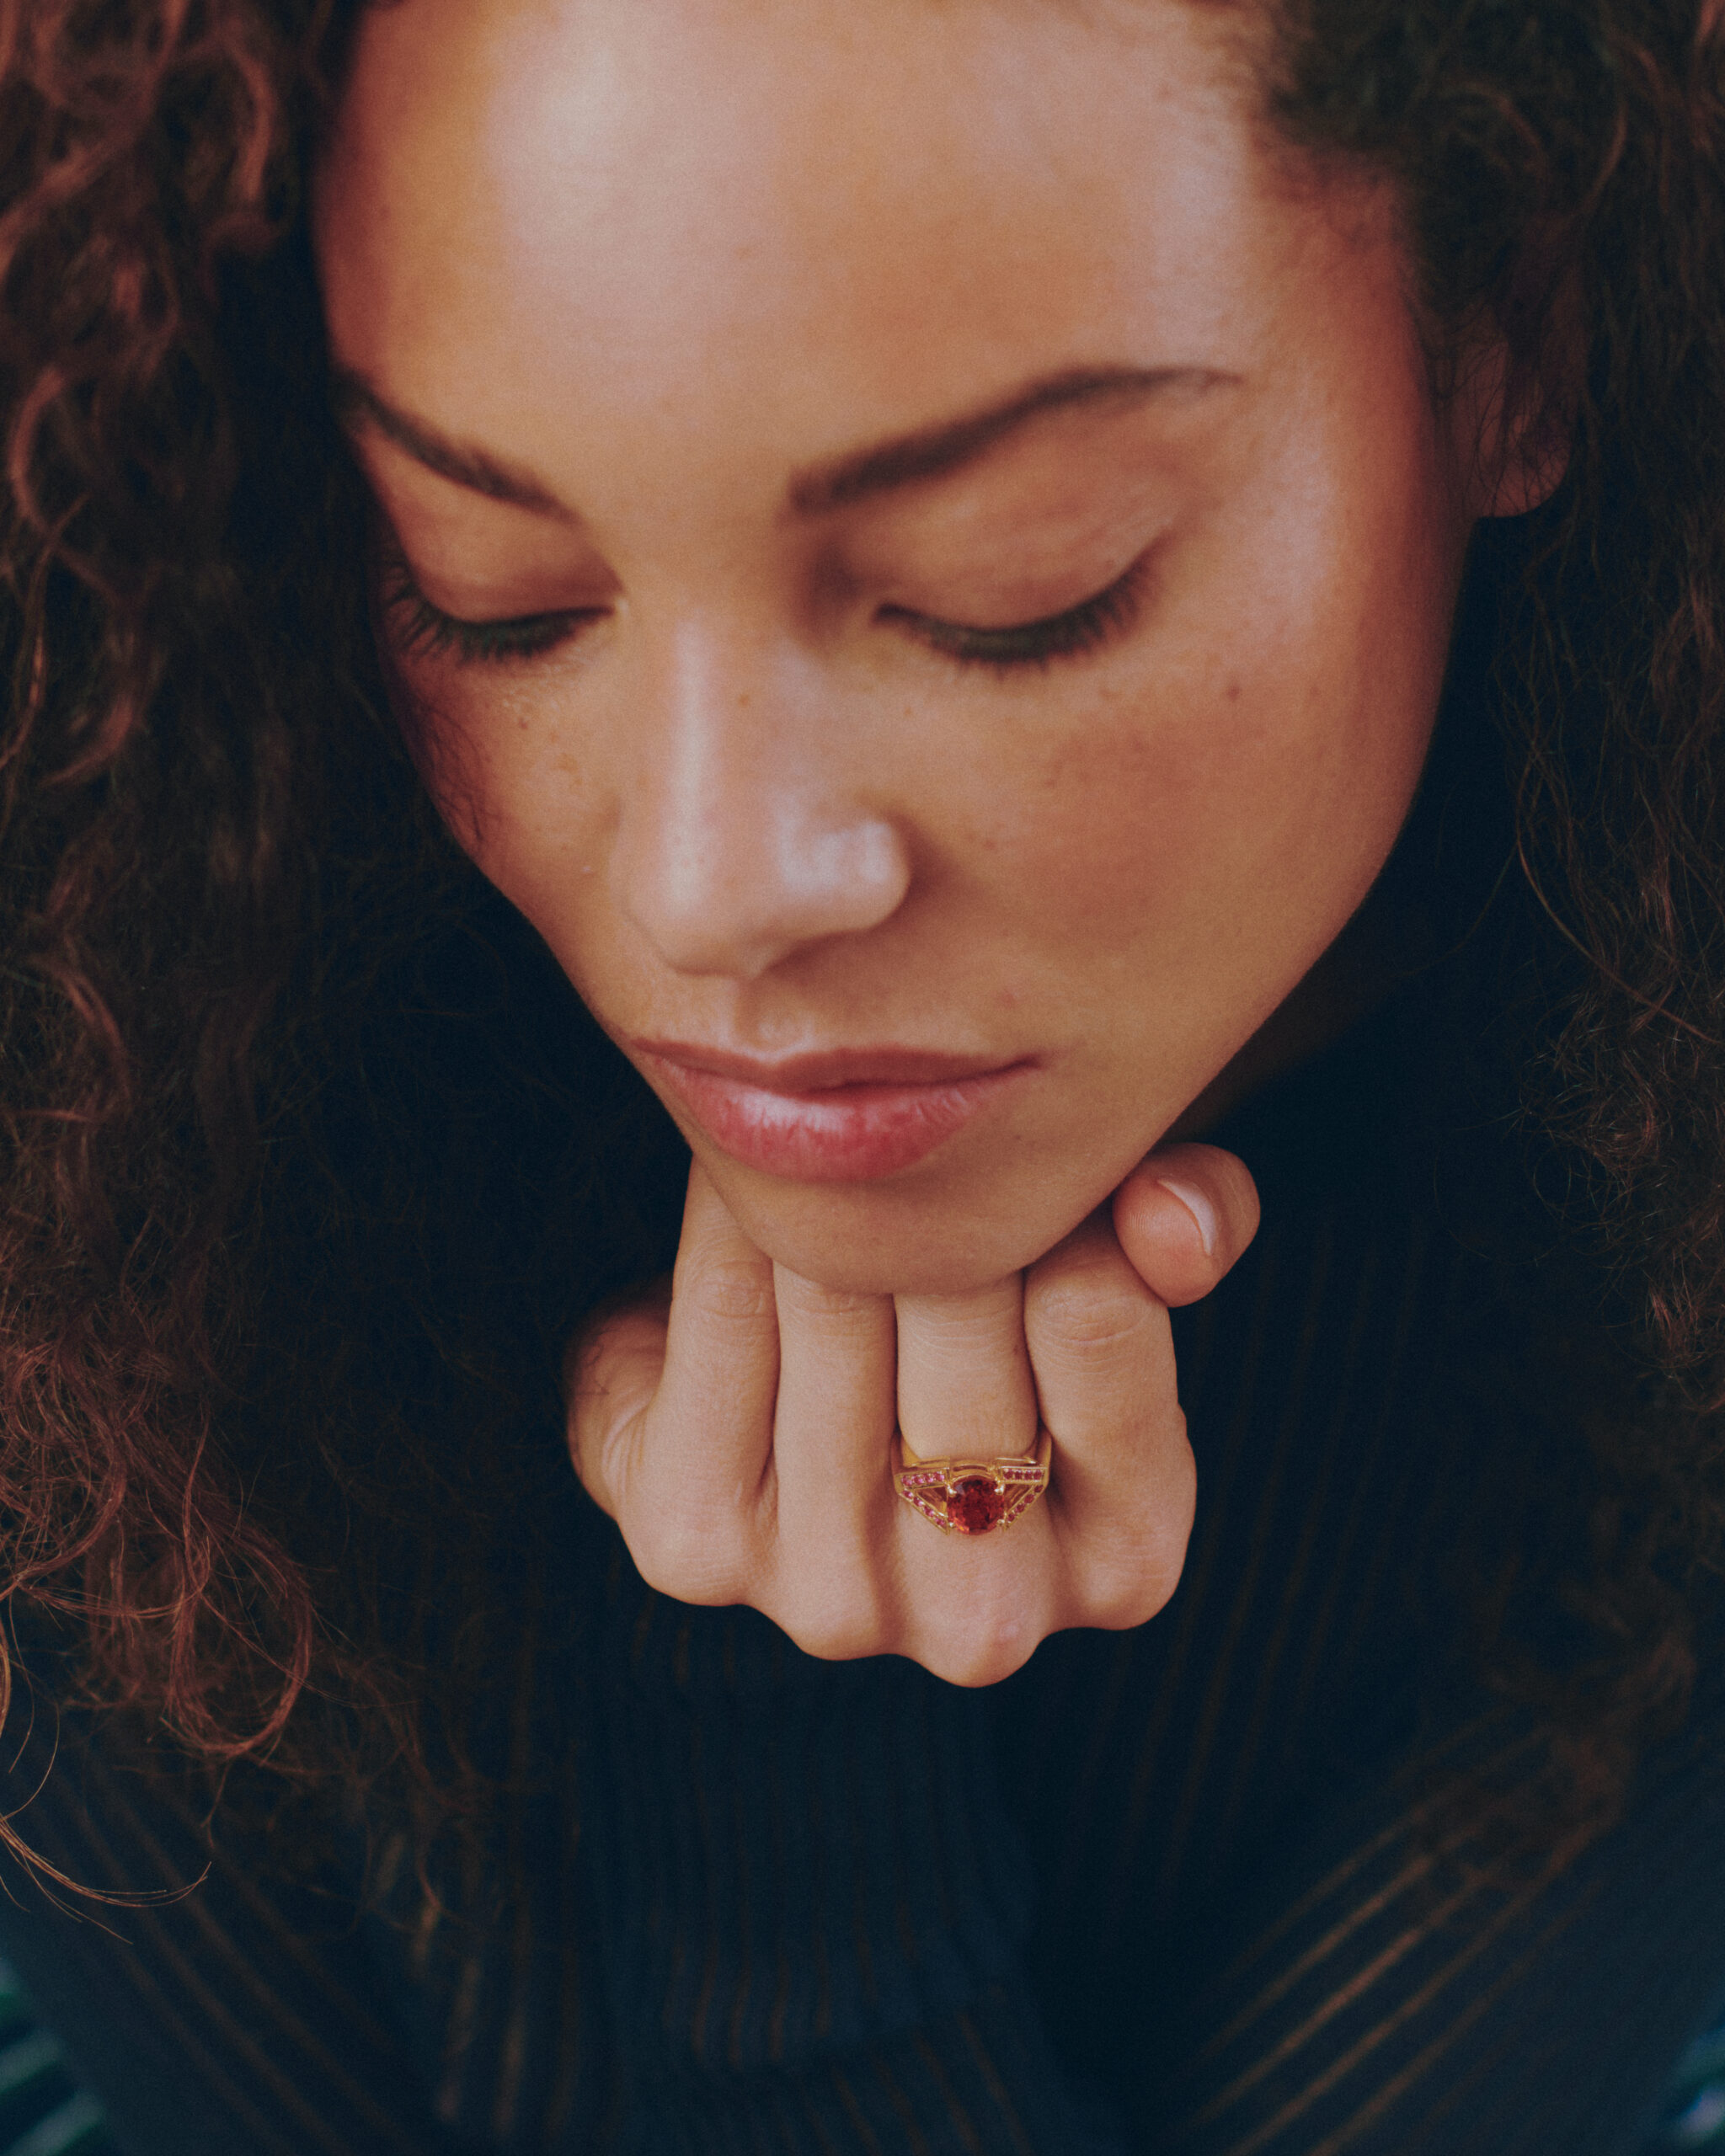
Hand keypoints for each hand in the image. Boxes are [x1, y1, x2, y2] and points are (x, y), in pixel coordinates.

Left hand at [567, 1146, 1258, 1685]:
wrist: (778, 1422)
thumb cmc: (983, 1339)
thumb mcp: (1110, 1274)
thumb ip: (1181, 1227)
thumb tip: (1163, 1210)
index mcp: (1129, 1562)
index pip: (1098, 1313)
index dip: (1047, 1189)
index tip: (1012, 1131)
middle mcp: (987, 1616)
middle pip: (957, 1300)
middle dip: (929, 1182)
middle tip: (903, 1109)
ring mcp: (835, 1596)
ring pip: (832, 1294)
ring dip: (823, 1175)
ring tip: (828, 1115)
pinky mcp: (700, 1542)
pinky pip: (723, 1305)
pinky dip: (730, 1210)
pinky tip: (743, 1173)